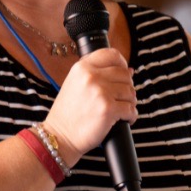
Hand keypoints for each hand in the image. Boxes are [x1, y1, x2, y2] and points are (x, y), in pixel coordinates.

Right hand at [43, 48, 136, 163]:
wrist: (59, 136)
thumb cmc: (68, 114)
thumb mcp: (76, 85)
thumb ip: (99, 74)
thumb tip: (130, 70)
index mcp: (82, 67)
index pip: (111, 54)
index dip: (122, 63)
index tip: (124, 72)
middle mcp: (91, 76)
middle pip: (124, 74)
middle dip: (127, 87)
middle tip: (121, 98)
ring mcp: (100, 92)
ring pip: (130, 92)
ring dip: (130, 102)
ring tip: (121, 110)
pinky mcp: (108, 109)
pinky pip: (131, 109)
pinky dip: (131, 116)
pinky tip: (124, 119)